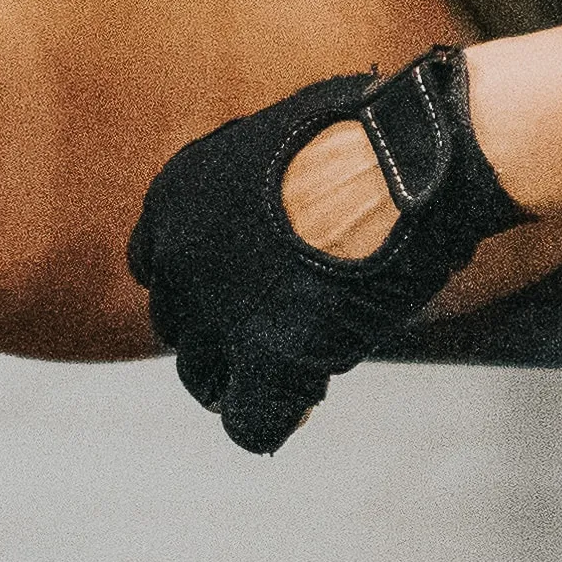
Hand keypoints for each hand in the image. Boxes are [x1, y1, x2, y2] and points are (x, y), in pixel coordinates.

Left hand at [126, 46, 516, 452]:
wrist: (402, 162)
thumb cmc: (365, 139)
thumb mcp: (280, 145)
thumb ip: (257, 191)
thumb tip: (287, 210)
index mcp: (176, 200)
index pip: (159, 269)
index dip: (205, 286)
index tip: (247, 289)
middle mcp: (179, 259)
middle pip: (180, 327)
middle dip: (224, 335)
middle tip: (285, 329)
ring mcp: (218, 312)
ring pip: (203, 379)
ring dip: (246, 379)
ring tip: (303, 361)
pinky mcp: (265, 356)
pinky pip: (251, 423)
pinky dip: (276, 419)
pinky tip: (307, 397)